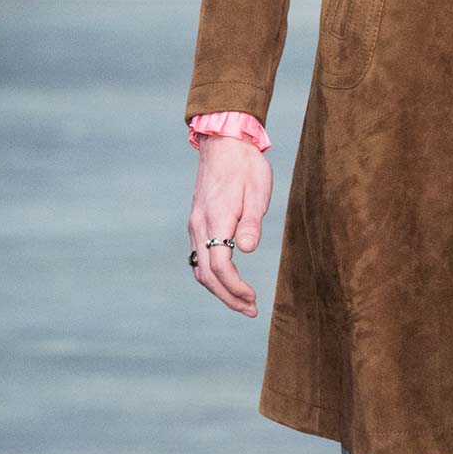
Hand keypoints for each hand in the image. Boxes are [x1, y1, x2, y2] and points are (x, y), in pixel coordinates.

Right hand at [188, 137, 271, 314]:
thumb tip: (246, 250)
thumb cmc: (246, 166)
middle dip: (228, 297)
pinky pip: (199, 257)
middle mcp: (199, 226)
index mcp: (215, 219)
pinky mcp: (198, 222)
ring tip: (242, 302)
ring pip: (200, 269)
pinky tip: (228, 281)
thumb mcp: (257, 191)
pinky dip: (212, 275)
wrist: (224, 143)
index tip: (253, 300)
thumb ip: (251, 222)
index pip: (220, 266)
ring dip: (219, 289)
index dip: (235, 288)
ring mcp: (195, 225)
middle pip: (207, 274)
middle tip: (250, 310)